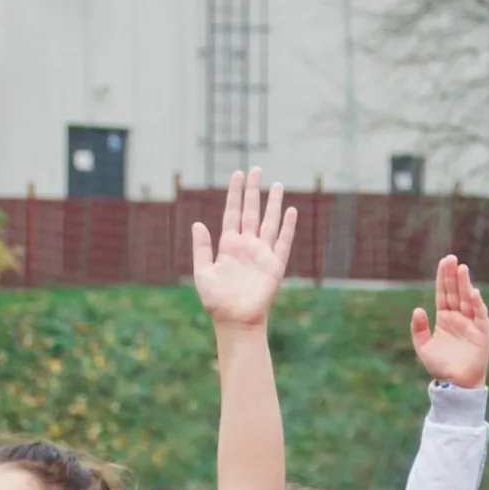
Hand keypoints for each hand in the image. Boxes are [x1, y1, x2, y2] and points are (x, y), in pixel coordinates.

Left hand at [189, 167, 295, 331]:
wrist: (234, 320)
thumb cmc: (216, 300)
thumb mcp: (203, 272)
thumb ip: (201, 247)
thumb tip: (197, 223)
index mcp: (228, 245)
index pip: (233, 212)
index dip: (235, 193)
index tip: (238, 174)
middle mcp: (246, 245)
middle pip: (252, 211)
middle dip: (254, 191)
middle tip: (257, 169)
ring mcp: (261, 254)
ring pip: (269, 222)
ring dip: (273, 204)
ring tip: (277, 184)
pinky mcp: (274, 265)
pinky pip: (282, 242)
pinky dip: (287, 227)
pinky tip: (291, 211)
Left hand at [409, 255, 488, 386]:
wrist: (456, 385)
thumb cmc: (440, 367)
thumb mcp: (423, 348)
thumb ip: (418, 329)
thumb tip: (418, 308)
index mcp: (444, 318)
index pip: (443, 293)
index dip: (443, 278)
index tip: (443, 261)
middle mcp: (458, 317)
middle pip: (455, 292)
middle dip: (453, 275)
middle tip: (451, 258)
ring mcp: (471, 324)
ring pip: (467, 300)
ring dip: (465, 284)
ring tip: (462, 268)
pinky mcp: (482, 333)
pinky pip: (480, 316)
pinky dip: (477, 304)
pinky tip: (473, 293)